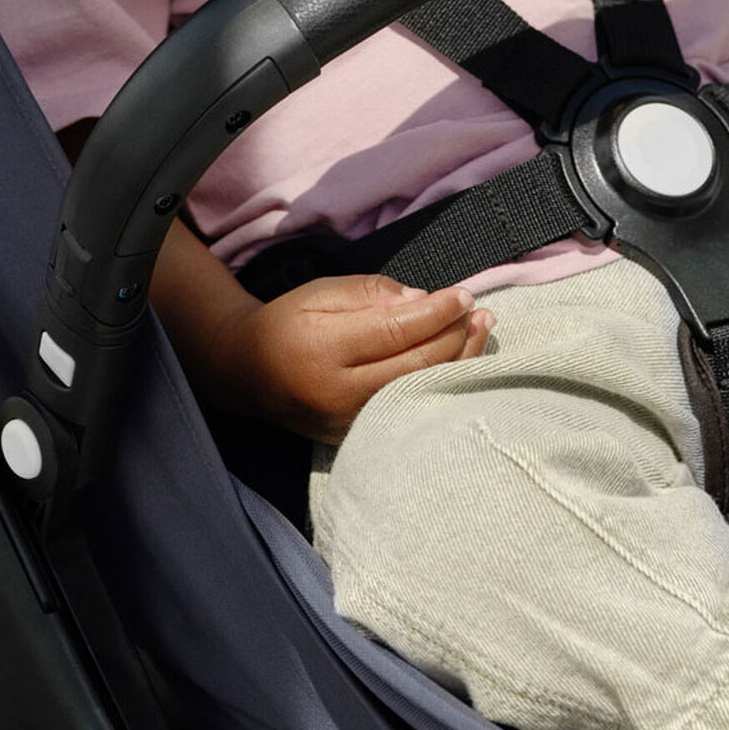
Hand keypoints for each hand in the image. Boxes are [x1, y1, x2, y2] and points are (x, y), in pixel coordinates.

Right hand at [213, 274, 494, 444]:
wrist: (248, 372)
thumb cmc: (289, 322)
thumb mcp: (321, 293)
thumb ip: (370, 294)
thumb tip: (421, 301)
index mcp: (323, 349)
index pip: (395, 331)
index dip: (435, 313)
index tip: (463, 295)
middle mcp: (336, 393)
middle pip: (413, 365)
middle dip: (454, 336)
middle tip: (479, 311)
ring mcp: (347, 421)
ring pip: (418, 392)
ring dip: (457, 360)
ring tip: (480, 331)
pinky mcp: (355, 436)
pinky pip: (408, 409)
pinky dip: (438, 383)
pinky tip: (458, 360)